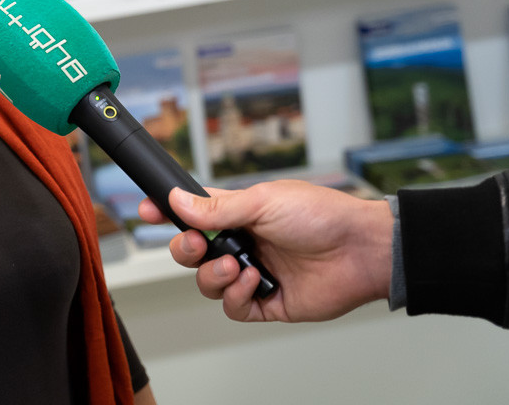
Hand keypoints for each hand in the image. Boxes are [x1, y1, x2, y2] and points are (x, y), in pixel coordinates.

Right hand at [137, 181, 393, 322]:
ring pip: (208, 283)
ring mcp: (254, 273)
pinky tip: (254, 281)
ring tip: (236, 266)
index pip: (193, 214)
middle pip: (191, 252)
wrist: (361, 250)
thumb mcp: (263, 201)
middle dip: (185, 250)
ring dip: (213, 275)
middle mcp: (243, 244)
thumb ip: (217, 207)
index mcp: (239, 214)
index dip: (167, 213)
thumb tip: (177, 201)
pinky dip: (236, 296)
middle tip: (198, 245)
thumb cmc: (321, 215)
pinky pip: (233, 308)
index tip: (147, 211)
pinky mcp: (268, 302)